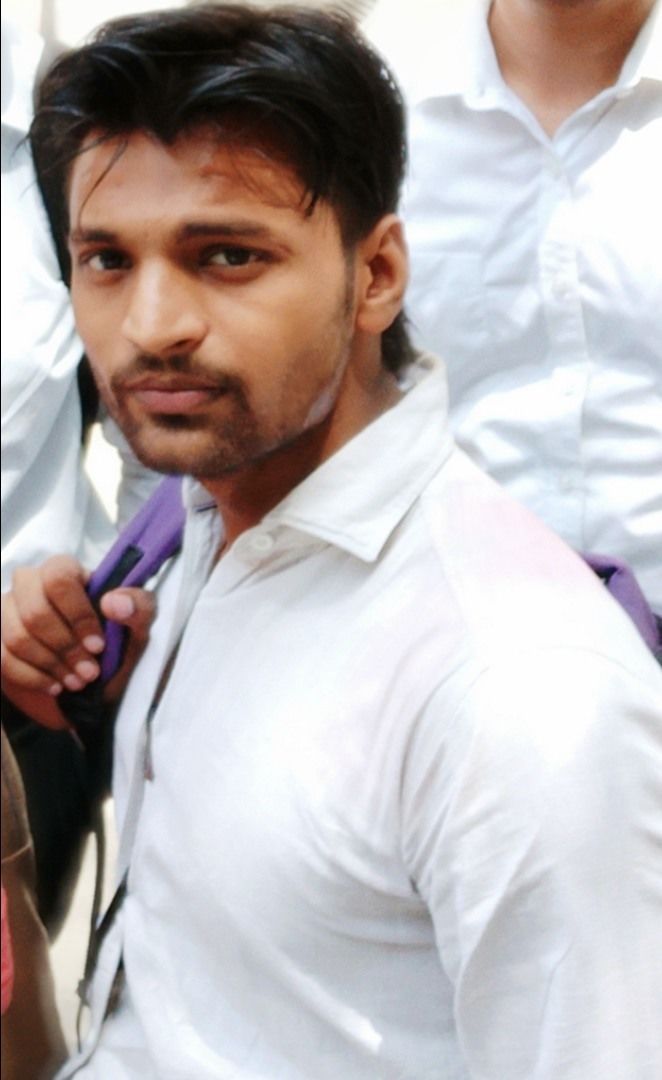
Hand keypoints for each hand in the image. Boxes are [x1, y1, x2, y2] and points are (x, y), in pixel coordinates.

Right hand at [1, 555, 154, 729]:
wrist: (96, 684)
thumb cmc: (117, 646)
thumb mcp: (139, 628)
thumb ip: (139, 608)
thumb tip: (113, 603)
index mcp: (66, 571)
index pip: (59, 578)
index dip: (78, 614)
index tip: (98, 646)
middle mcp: (31, 584)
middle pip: (34, 611)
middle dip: (65, 648)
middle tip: (90, 672)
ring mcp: (8, 611)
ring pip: (17, 636)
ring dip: (51, 665)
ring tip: (78, 681)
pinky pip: (2, 657)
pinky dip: (33, 678)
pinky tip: (56, 686)